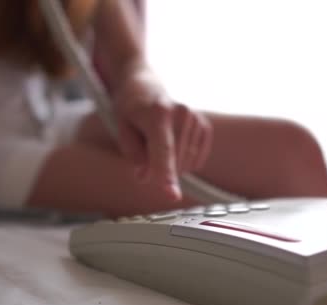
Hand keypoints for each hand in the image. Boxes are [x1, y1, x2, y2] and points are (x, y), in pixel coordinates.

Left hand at [111, 69, 212, 200]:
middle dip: (158, 168)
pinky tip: (173, 145)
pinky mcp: (204, 126)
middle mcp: (182, 113)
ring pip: (187, 165)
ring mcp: (196, 119)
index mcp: (157, 113)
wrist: (145, 87)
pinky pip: (197, 161)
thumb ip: (134, 155)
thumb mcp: (122, 129)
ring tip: (158, 139)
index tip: (172, 195)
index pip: (163, 151)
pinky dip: (184, 162)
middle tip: (144, 145)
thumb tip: (146, 176)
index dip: (166, 175)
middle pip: (175, 162)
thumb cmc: (131, 109)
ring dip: (171, 164)